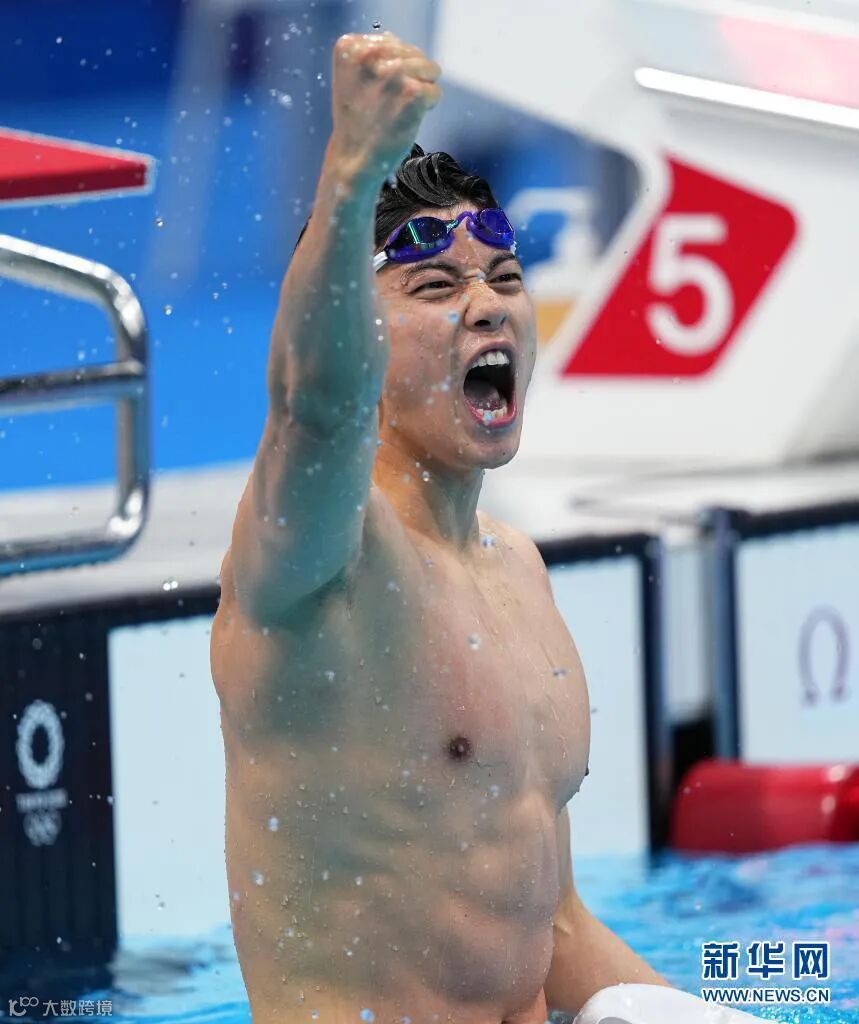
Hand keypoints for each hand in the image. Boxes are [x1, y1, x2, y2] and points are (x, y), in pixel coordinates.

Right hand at [329, 32, 441, 180]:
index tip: (370, 93)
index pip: (393, 42)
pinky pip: (436, 91)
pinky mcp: (413, 93)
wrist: (353, 160)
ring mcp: (393, 74)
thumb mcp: (352, 78)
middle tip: (385, 106)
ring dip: (419, 92)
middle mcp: (371, 55)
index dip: (389, 71)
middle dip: (408, 80)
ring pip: (429, 70)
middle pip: (414, 54)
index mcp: (350, 46)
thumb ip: (372, 55)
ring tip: (396, 111)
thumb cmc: (357, 122)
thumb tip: (395, 39)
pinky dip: (426, 109)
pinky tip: (406, 120)